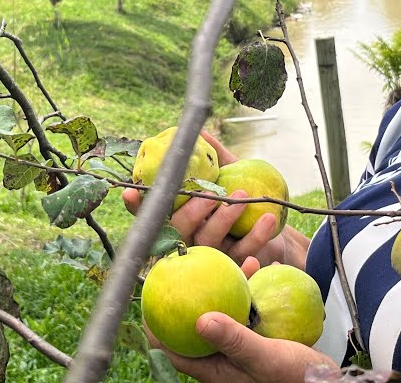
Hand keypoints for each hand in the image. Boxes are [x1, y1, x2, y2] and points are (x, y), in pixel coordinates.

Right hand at [122, 131, 306, 267]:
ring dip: (226, 221)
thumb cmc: (242, 201)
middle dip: (196, 210)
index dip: (138, 206)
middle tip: (215, 194)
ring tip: (245, 198)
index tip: (129, 192)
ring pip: (211, 244)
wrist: (272, 232)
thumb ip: (215, 160)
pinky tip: (263, 242)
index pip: (153, 215)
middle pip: (182, 229)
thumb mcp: (231, 178)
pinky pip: (240, 264)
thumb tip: (201, 132)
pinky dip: (251, 254)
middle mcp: (190, 240)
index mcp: (182, 218)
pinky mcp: (235, 269)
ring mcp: (210, 257)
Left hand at [150, 258, 335, 382]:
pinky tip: (256, 265)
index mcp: (212, 368)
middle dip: (186, 296)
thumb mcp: (263, 357)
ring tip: (219, 257)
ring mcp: (237, 344)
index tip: (148, 295)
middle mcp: (219, 355)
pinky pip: (243, 307)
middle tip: (178, 265)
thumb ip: (233, 338)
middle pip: (191, 323)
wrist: (326, 382)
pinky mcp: (255, 335)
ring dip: (219, 286)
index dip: (155, 325)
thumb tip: (199, 319)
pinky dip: (246, 288)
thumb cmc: (294, 377)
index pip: (171, 347)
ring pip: (218, 310)